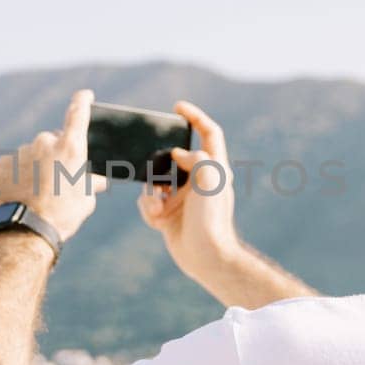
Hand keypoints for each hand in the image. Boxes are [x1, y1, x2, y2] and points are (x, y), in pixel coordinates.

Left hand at [0, 89, 107, 240]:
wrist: (27, 230)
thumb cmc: (63, 215)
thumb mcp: (86, 199)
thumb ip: (91, 183)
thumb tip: (98, 180)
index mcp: (71, 147)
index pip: (78, 112)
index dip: (83, 100)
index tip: (85, 94)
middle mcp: (46, 142)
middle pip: (54, 140)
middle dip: (57, 154)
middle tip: (58, 178)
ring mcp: (23, 151)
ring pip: (34, 153)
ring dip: (38, 165)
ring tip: (39, 191)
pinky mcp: (5, 162)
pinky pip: (16, 163)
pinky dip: (21, 173)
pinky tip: (24, 191)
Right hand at [137, 100, 244, 280]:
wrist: (205, 257)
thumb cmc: (212, 218)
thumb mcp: (210, 178)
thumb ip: (197, 157)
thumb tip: (177, 154)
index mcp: (214, 168)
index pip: (209, 133)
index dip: (195, 116)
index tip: (177, 107)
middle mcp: (199, 180)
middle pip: (174, 157)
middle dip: (160, 162)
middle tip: (155, 166)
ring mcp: (183, 197)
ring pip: (156, 181)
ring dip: (151, 192)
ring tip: (159, 206)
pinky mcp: (169, 214)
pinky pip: (149, 202)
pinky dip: (149, 209)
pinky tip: (158, 220)